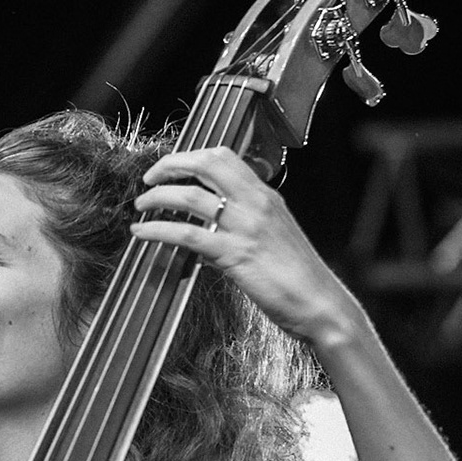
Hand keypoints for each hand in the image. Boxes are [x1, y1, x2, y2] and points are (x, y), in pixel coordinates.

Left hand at [131, 146, 359, 347]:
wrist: (320, 304)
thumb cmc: (298, 276)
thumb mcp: (273, 236)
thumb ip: (243, 224)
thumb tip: (208, 228)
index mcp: (266, 196)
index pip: (225, 158)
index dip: (191, 156)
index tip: (171, 166)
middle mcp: (256, 204)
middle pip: (207, 164)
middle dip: (171, 165)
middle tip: (149, 178)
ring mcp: (245, 227)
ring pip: (191, 197)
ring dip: (158, 197)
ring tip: (141, 206)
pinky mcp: (234, 254)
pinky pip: (187, 235)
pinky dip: (158, 230)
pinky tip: (143, 233)